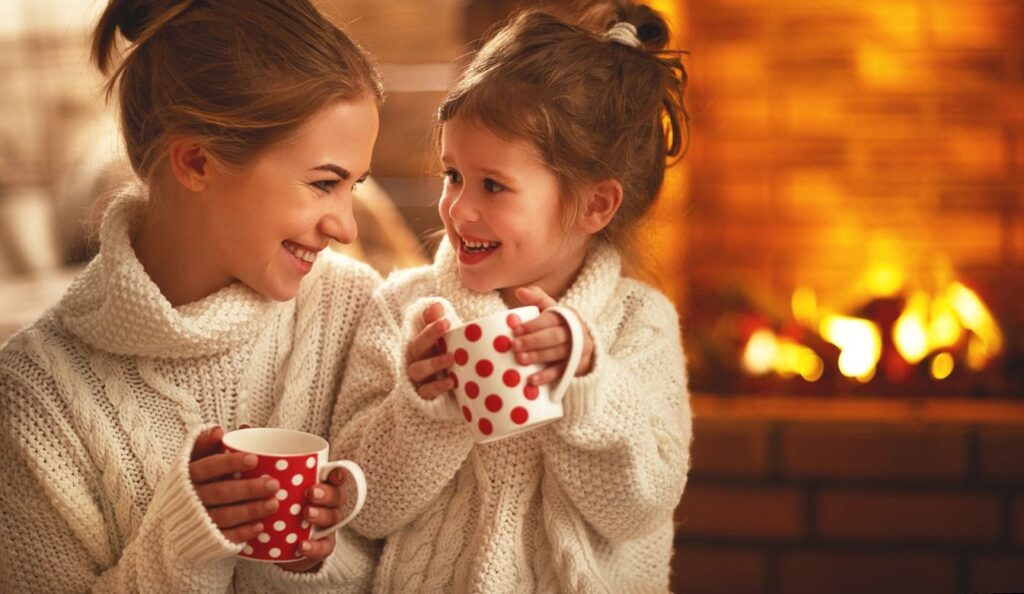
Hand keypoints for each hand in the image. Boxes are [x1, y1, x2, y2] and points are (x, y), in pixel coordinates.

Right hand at [188, 426, 279, 543]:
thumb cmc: (194, 482)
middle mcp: (190, 498)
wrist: (172, 521)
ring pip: (224, 516)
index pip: (208, 467)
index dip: (229, 463)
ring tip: (274, 504)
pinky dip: (242, 533)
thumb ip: (213, 444)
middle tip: (274, 484)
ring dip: (250, 511)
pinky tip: (260, 527)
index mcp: (188, 475)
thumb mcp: (197, 461)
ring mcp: (196, 521)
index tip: (254, 459)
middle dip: (248, 489)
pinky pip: (224, 538)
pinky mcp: (204, 541)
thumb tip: (233, 428)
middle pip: (220, 493)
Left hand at [277, 467, 350, 572]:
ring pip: (333, 518)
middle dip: (327, 493)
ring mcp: (326, 526)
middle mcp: (327, 505)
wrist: (275, 547)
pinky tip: (303, 545)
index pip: (334, 477)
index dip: (338, 474)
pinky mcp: (322, 546)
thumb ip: (273, 486)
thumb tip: (261, 475)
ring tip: (307, 514)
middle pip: (337, 496)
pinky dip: (315, 546)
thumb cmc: (276, 512)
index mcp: (320, 487)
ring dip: (322, 515)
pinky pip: (325, 546)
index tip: (333, 474)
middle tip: (311, 493)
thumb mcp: (274, 497)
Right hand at [406, 302, 454, 399]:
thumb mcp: (444, 344)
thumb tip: (435, 304)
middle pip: (417, 346)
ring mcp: (418, 378)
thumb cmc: (443, 364)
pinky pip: (426, 391)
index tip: (445, 317)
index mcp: (422, 345)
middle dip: (430, 334)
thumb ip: (438, 325)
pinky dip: (437, 386)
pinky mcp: (423, 395)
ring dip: (433, 362)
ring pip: (418, 369)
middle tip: (446, 324)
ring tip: (451, 357)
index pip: (423, 330)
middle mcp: (416, 359)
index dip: (430, 323)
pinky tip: (451, 381)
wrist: (443, 396)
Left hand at [512, 286, 593, 385]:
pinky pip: (563, 372)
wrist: (582, 347)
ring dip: (539, 357)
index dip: (534, 324)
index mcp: (569, 315)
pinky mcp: (579, 366)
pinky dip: (547, 376)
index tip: (516, 329)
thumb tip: (520, 291)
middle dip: (534, 341)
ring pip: (559, 353)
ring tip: (520, 360)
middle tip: (515, 345)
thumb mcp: (551, 310)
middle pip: (555, 336)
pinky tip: (532, 379)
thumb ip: (537, 299)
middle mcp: (578, 331)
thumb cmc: (559, 326)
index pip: (551, 318)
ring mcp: (581, 350)